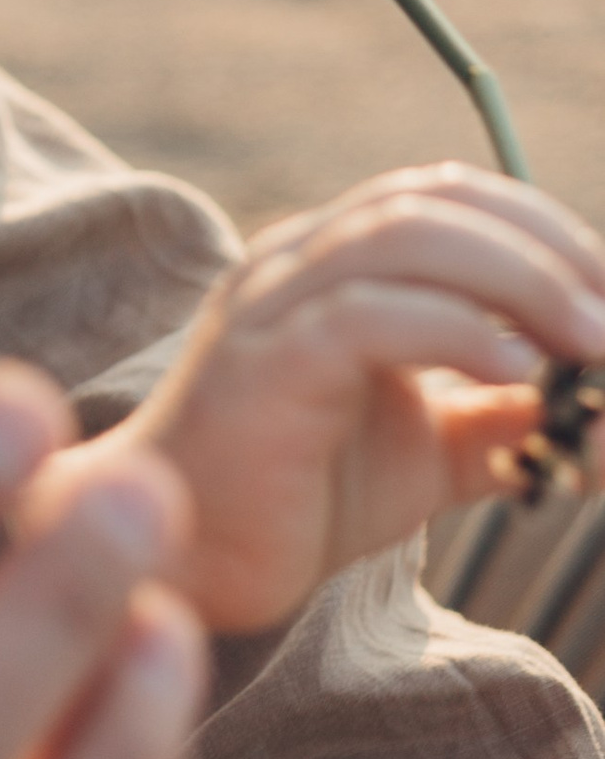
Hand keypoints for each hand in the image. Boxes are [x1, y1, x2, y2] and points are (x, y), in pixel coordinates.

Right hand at [100, 163, 604, 635]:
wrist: (193, 562)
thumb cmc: (299, 497)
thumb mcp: (429, 450)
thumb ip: (500, 417)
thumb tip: (596, 409)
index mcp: (331, 262)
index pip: (447, 196)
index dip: (544, 231)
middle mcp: (296, 259)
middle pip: (436, 201)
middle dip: (548, 250)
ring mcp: (272, 303)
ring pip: (404, 236)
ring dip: (520, 280)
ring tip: (591, 341)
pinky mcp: (264, 362)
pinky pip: (365, 316)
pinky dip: (454, 329)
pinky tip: (514, 369)